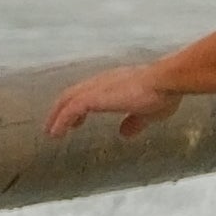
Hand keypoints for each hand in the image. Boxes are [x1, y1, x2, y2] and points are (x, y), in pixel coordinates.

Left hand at [47, 58, 177, 140]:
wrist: (164, 82)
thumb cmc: (161, 94)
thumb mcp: (147, 113)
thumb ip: (135, 122)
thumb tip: (125, 133)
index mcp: (115, 83)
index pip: (89, 92)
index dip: (79, 106)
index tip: (76, 121)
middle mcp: (102, 82)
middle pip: (73, 94)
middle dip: (61, 110)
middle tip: (55, 127)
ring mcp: (96, 88)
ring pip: (68, 100)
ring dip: (57, 117)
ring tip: (51, 133)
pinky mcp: (93, 97)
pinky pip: (70, 110)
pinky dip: (61, 121)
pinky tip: (56, 134)